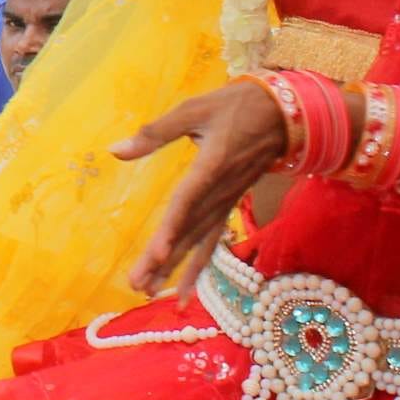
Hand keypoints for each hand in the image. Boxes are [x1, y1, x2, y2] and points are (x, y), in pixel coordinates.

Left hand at [110, 79, 291, 295]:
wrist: (284, 115)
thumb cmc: (234, 107)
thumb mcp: (194, 110)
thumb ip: (155, 133)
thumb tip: (115, 150)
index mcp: (212, 164)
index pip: (188, 201)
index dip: (173, 228)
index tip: (157, 254)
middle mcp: (220, 191)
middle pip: (189, 230)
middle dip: (164, 260)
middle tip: (138, 284)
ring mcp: (227, 202)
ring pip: (199, 241)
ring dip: (176, 267)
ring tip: (149, 291)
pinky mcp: (229, 206)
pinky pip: (213, 242)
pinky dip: (198, 267)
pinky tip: (183, 292)